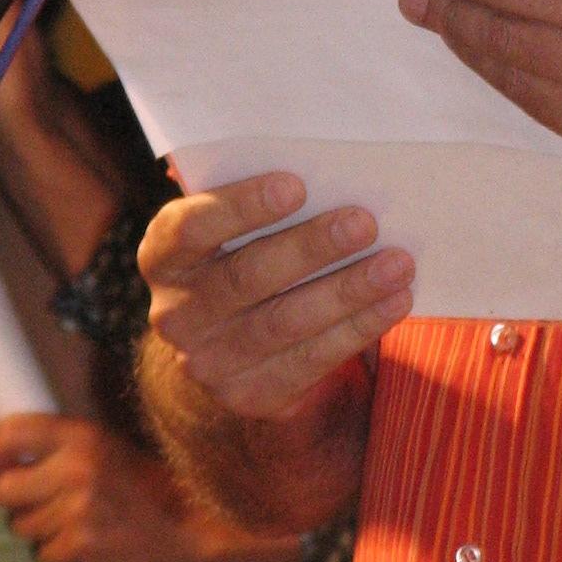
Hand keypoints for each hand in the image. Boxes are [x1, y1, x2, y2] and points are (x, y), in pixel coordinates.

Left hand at [0, 412, 192, 561]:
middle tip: (45, 496)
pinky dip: (58, 551)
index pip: (14, 431)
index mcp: (84, 435)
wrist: (190, 518)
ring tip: (74, 518)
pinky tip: (84, 538)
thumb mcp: (106, 444)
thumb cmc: (143, 480)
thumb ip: (57, 443)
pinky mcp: (81, 544)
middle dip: (17, 496)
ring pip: (21, 525)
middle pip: (3, 488)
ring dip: (40, 526)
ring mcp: (78, 508)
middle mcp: (77, 467)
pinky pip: (42, 553)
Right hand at [138, 174, 412, 424]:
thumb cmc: (241, 256)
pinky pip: (311, 360)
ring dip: (348, 291)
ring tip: (398, 263)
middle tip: (366, 222)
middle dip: (311, 248)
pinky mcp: (252, 394)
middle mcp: (176, 313)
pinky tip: (395, 300)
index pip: (191, 229)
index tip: (296, 185)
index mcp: (164, 255)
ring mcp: (210, 362)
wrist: (224, 348)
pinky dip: (359, 327)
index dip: (241, 206)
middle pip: (248, 277)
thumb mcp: (230, 228)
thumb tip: (331, 167)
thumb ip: (256, 200)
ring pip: (286, 323)